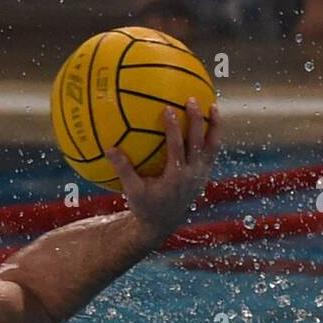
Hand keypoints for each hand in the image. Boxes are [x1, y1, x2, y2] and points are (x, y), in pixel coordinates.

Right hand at [104, 99, 220, 243]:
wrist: (162, 224)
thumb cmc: (144, 206)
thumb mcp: (132, 190)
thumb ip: (123, 169)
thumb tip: (109, 148)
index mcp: (175, 177)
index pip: (176, 148)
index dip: (173, 128)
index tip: (168, 108)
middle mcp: (192, 174)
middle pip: (198, 143)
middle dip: (196, 120)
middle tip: (191, 99)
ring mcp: (200, 174)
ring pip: (213, 146)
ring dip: (214, 126)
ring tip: (213, 106)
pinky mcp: (203, 174)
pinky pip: (211, 152)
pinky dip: (212, 135)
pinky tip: (208, 121)